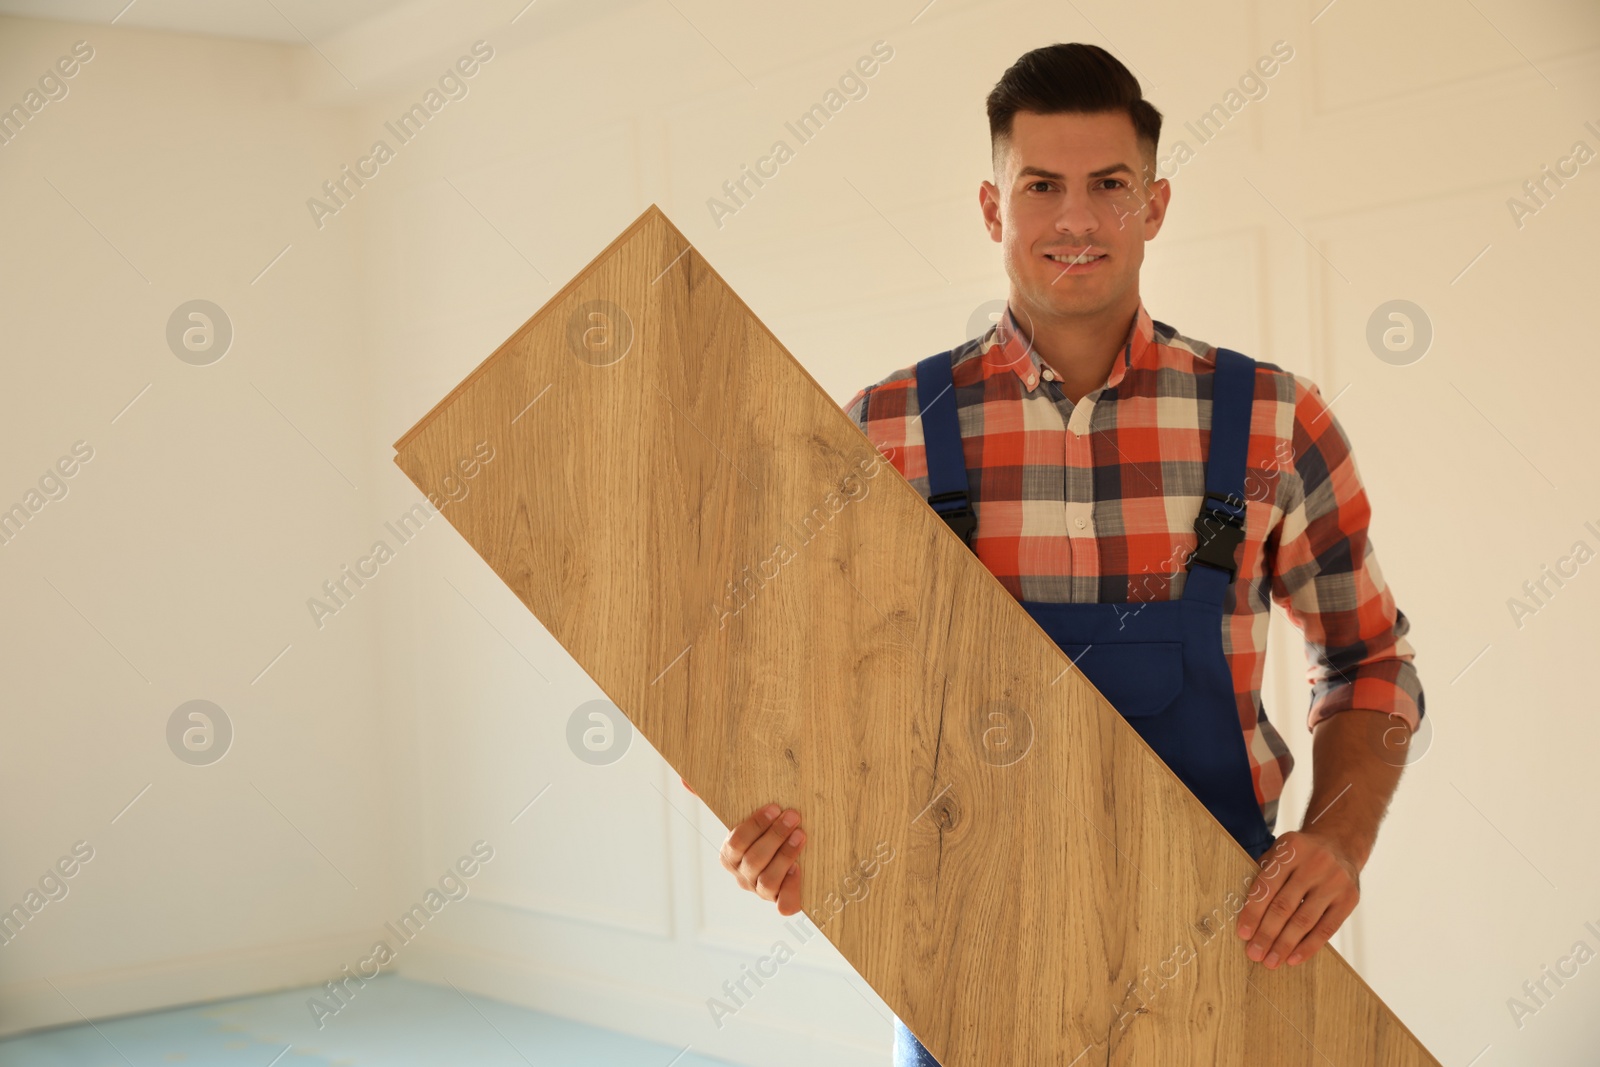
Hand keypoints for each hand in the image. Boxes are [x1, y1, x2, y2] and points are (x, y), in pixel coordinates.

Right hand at [718, 803, 806, 915]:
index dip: (756, 825)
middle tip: (793, 816)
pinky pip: (784, 904)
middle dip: (775, 836)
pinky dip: (791, 889)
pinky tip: (799, 869)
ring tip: (800, 836)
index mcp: (729, 856)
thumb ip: (715, 798)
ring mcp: (761, 891)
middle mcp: (742, 876)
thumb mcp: (742, 815)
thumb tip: (684, 781)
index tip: (774, 807)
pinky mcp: (781, 901)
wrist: (787, 855)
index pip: (736, 842)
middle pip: (754, 860)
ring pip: (768, 880)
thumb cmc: (763, 832)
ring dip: (785, 856)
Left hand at [1236, 831, 1359, 968]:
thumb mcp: (1280, 852)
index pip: (1267, 886)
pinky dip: (1308, 946)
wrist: (1340, 844)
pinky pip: (1327, 928)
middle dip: (1267, 934)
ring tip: (1271, 961)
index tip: (1242, 934)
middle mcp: (1315, 864)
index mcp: (1291, 849)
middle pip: (1284, 906)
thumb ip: (1263, 875)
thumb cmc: (1299, 854)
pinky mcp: (1350, 898)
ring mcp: (1335, 881)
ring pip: (1305, 920)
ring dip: (1285, 945)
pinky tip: (1293, 959)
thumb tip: (1243, 914)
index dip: (1253, 912)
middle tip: (1254, 954)